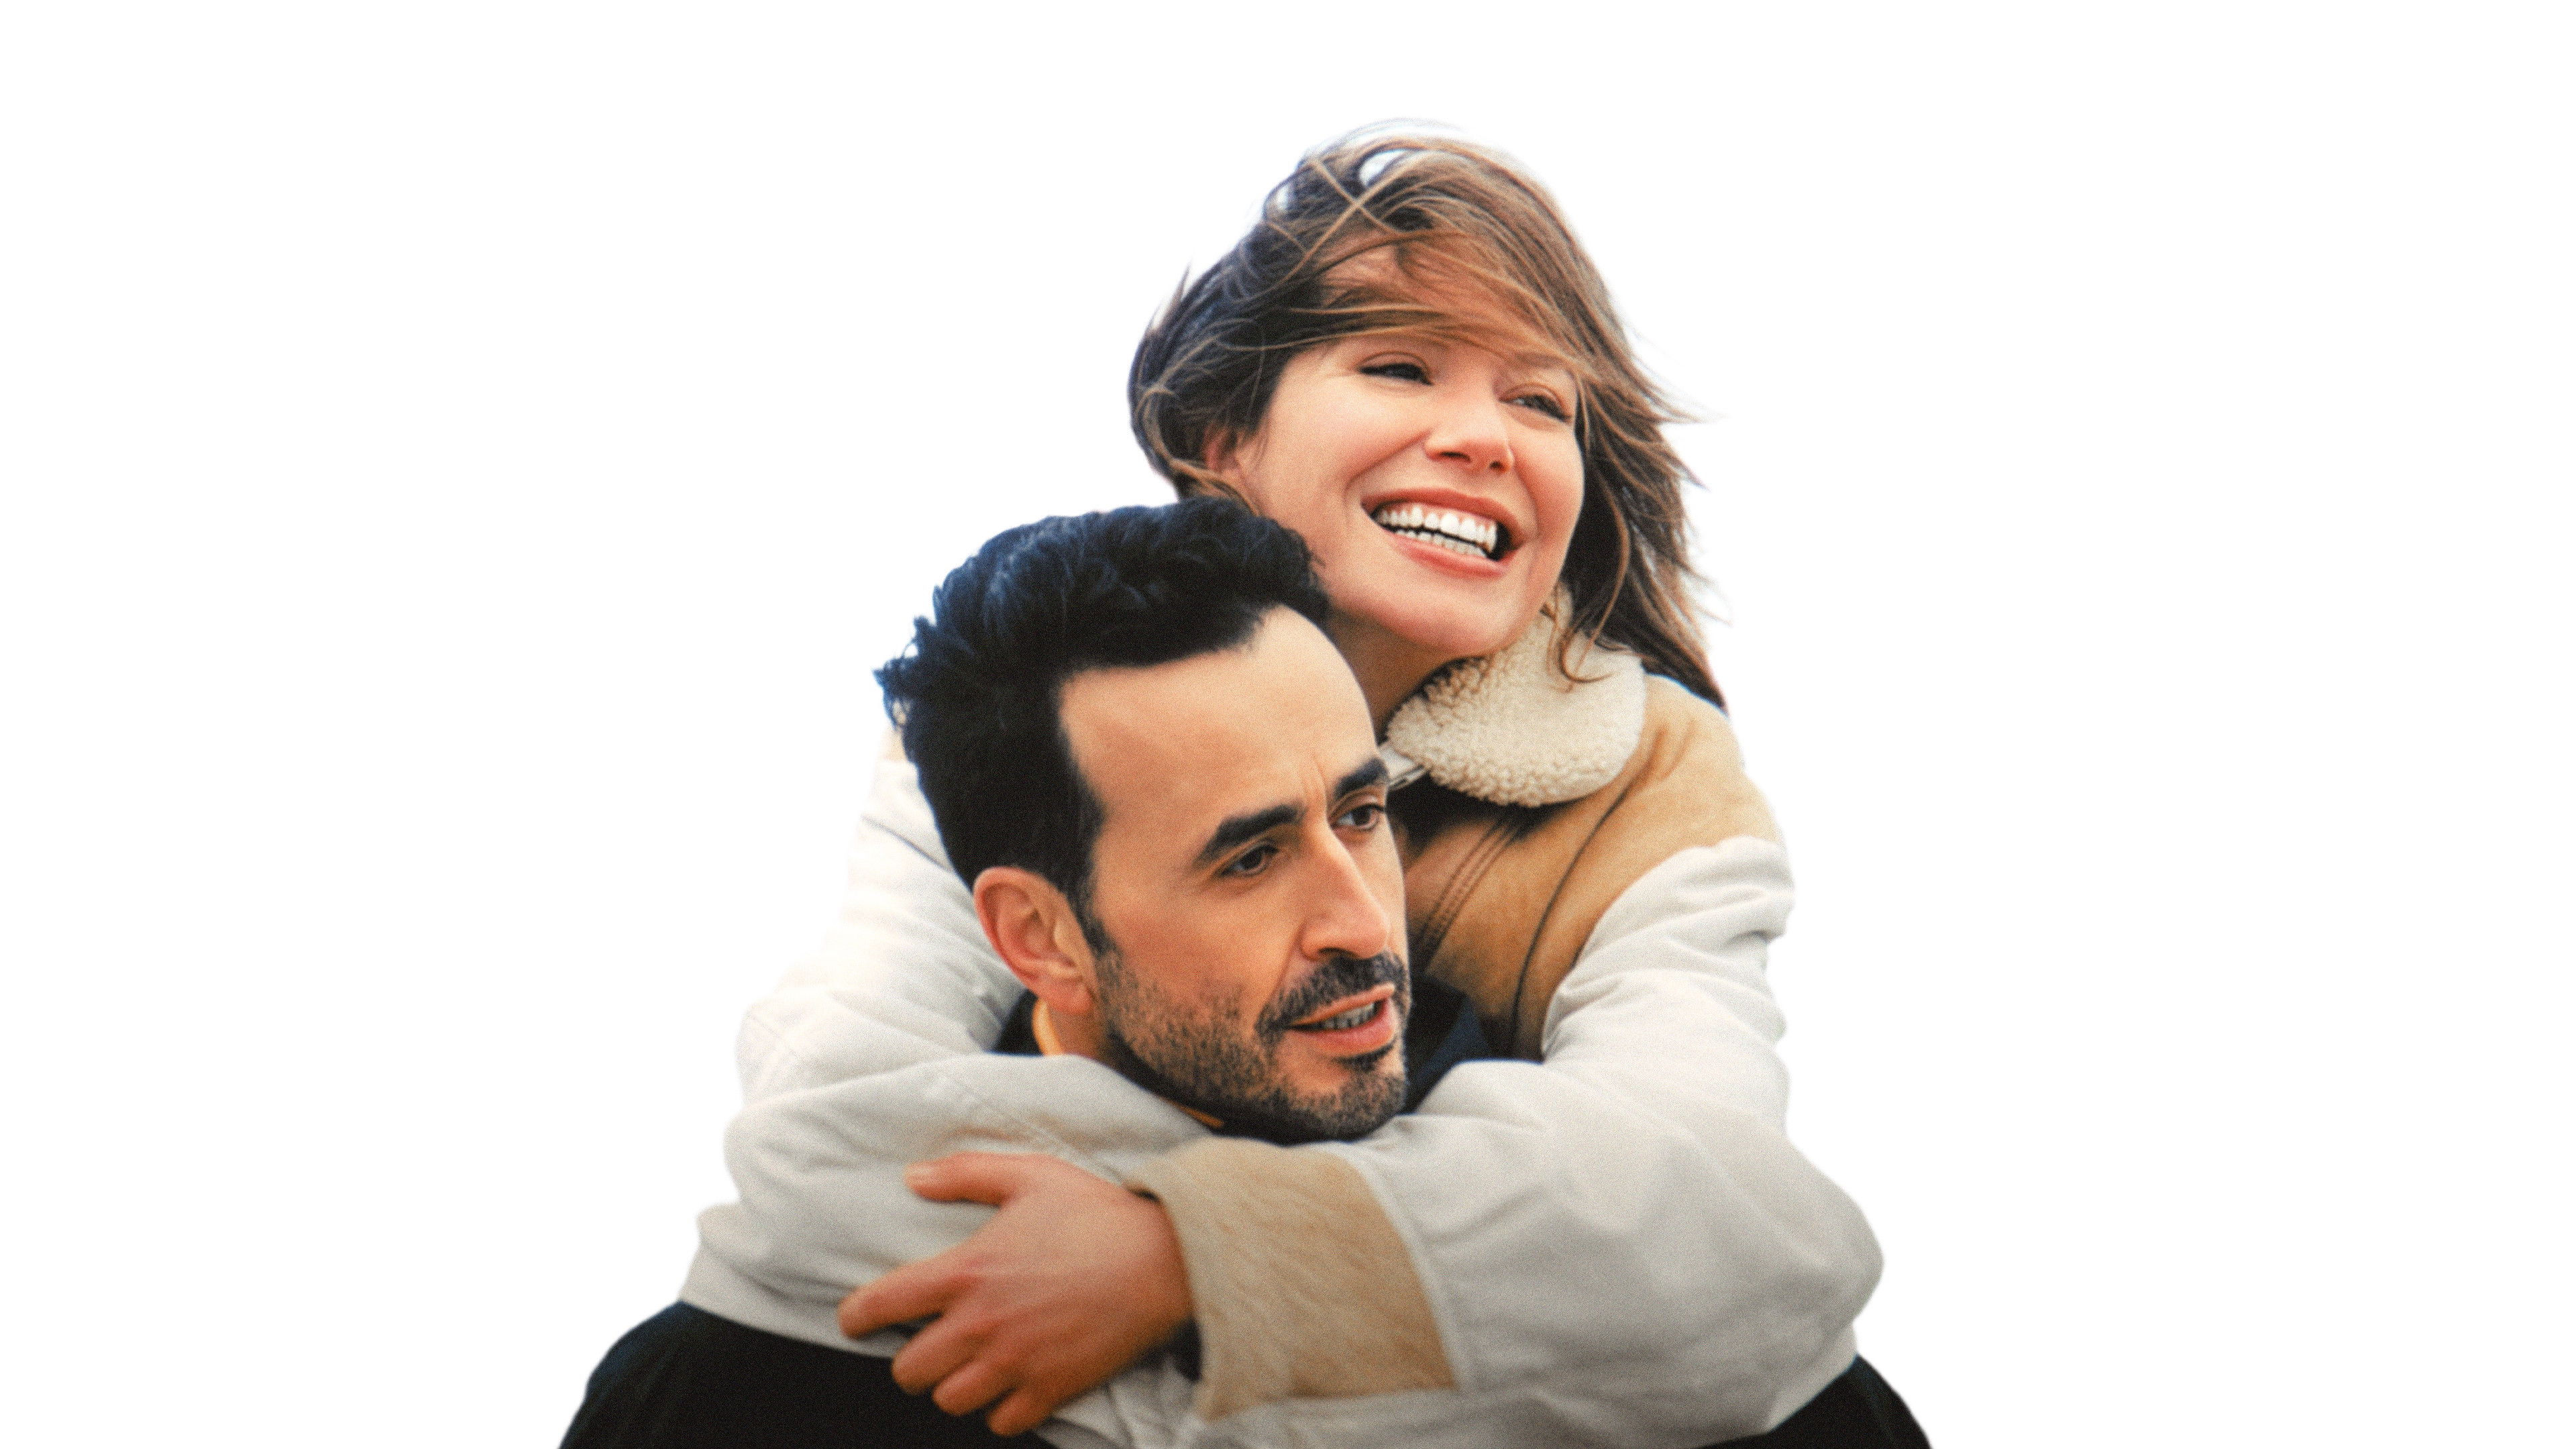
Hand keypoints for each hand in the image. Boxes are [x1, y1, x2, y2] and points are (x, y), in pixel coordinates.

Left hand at [838, 1152, 1193, 1435]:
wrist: (1165, 1260)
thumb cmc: (1096, 1213)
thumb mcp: (1030, 1174)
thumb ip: (966, 1173)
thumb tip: (913, 1177)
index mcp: (965, 1272)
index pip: (880, 1307)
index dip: (855, 1317)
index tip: (856, 1319)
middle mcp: (980, 1325)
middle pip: (908, 1372)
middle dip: (912, 1359)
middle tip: (932, 1341)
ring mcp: (1014, 1363)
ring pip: (949, 1401)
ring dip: (954, 1384)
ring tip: (971, 1363)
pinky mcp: (1049, 1389)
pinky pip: (1000, 1422)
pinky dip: (999, 1408)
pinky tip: (1010, 1382)